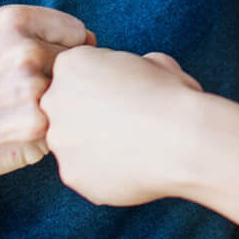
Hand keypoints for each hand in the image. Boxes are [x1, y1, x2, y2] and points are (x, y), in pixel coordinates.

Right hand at [0, 6, 93, 176]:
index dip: (64, 50)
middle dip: (59, 79)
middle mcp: (24, 49)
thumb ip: (39, 31)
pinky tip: (21, 130)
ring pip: (73, 94)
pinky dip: (51, 130)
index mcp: (12, 21)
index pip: (77, 32)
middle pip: (78, 64)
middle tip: (22, 93)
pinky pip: (65, 123)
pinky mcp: (37, 125)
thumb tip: (92, 40)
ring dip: (57, 105)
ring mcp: (32, 87)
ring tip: (20, 110)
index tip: (40, 64)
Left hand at [42, 47, 209, 206]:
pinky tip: (132, 169)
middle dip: (89, 116)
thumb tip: (134, 77)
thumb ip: (127, 69)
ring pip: (73, 145)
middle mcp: (54, 102)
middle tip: (127, 125)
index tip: (125, 95)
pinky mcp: (72, 175)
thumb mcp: (153, 63)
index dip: (102, 85)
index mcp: (71, 65)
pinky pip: (86, 174)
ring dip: (95, 147)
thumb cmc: (174, 97)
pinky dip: (105, 174)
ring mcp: (60, 142)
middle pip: (65, 109)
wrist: (184, 141)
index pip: (74, 75)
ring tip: (134, 149)